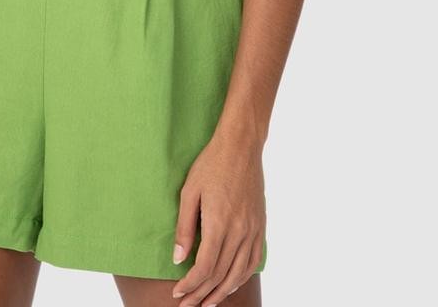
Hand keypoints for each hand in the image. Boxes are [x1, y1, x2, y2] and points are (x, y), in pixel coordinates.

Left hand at [171, 130, 265, 305]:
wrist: (241, 147)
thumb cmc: (211, 165)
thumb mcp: (189, 191)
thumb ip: (184, 227)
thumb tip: (179, 258)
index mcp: (219, 222)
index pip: (205, 266)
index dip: (190, 284)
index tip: (177, 292)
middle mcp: (239, 231)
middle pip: (220, 274)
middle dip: (201, 294)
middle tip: (186, 305)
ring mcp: (253, 229)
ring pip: (239, 273)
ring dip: (222, 292)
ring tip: (207, 303)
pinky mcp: (260, 226)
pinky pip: (253, 261)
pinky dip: (241, 277)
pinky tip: (231, 284)